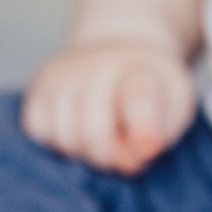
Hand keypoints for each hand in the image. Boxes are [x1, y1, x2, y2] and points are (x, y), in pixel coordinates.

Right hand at [21, 42, 195, 174]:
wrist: (120, 52)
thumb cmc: (153, 91)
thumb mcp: (174, 107)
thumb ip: (159, 134)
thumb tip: (133, 160)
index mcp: (140, 70)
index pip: (137, 98)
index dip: (142, 128)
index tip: (147, 150)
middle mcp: (94, 66)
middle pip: (92, 133)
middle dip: (110, 158)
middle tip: (125, 151)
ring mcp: (60, 76)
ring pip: (64, 139)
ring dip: (85, 154)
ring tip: (103, 138)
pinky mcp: (36, 91)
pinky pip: (39, 133)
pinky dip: (59, 144)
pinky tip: (78, 133)